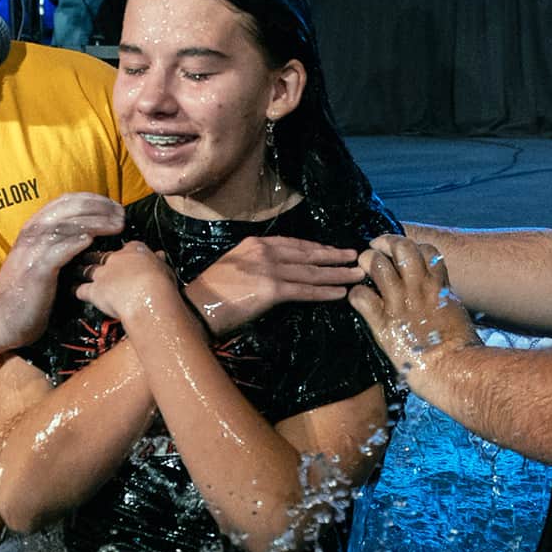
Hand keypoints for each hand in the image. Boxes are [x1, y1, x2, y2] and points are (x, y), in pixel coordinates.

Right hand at [0, 192, 124, 346]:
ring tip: (118, 225)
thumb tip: (87, 235)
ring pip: (68, 225)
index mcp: (35, 227)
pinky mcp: (37, 269)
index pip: (66, 201)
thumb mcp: (41, 258)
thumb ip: (58, 244)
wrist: (1, 317)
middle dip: (100, 207)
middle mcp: (33, 232)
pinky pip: (58, 250)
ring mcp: (34, 249)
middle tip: (121, 214)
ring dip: (96, 222)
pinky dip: (75, 242)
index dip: (93, 200)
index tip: (114, 206)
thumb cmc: (26, 291)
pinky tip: (91, 240)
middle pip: (71, 207)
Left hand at [76, 240, 180, 322]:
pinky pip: (81, 290)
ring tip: (75, 269)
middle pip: (101, 255)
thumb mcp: (165, 269)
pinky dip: (75, 290)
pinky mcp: (95, 290)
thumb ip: (159, 262)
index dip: (122, 252)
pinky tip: (72, 290)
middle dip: (94, 256)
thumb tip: (160, 256)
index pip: (126, 247)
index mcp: (135, 250)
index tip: (121, 255)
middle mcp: (116, 259)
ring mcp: (103, 274)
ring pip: (87, 269)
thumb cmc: (161, 283)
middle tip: (88, 256)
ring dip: (81, 269)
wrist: (149, 295)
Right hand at [183, 235, 365, 334]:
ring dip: (337, 274)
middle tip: (356, 257)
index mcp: (254, 244)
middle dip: (334, 256)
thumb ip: (257, 266)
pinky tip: (340, 293)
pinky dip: (325, 292)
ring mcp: (268, 269)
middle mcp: (264, 251)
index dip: (317, 247)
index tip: (333, 250)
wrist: (195, 308)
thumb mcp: (235, 268)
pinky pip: (305, 290)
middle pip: (308, 253)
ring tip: (356, 274)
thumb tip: (279, 274)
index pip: (294, 243)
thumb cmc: (210, 294)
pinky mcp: (271, 289)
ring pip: (311, 271)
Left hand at [348, 235, 481, 381]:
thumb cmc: (462, 350)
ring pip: (377, 264)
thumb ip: (443, 301)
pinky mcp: (383, 323)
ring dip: (367, 263)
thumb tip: (440, 302)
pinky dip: (356, 295)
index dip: (412, 247)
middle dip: (385, 243)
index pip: (426, 250)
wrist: (455, 369)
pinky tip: (358, 299)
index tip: (402, 254)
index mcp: (439, 286)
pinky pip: (361, 296)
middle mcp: (419, 288)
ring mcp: (400, 303)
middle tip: (376, 249)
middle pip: (401, 246)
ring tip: (363, 269)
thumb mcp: (457, 314)